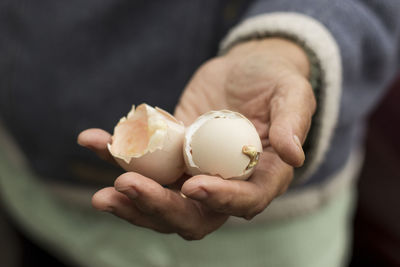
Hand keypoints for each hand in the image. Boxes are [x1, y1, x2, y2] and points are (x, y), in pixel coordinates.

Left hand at [78, 38, 314, 239]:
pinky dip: (116, 156)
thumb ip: (293, 122)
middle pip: (194, 214)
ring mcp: (195, 171)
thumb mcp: (293, 92)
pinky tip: (92, 140)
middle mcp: (225, 183)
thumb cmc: (276, 80)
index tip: (192, 186)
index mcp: (261, 177)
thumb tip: (294, 154)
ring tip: (102, 194)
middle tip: (127, 187)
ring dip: (131, 201)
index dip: (220, 200)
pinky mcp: (172, 155)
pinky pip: (144, 164)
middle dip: (159, 208)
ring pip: (162, 201)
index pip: (245, 202)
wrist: (246, 69)